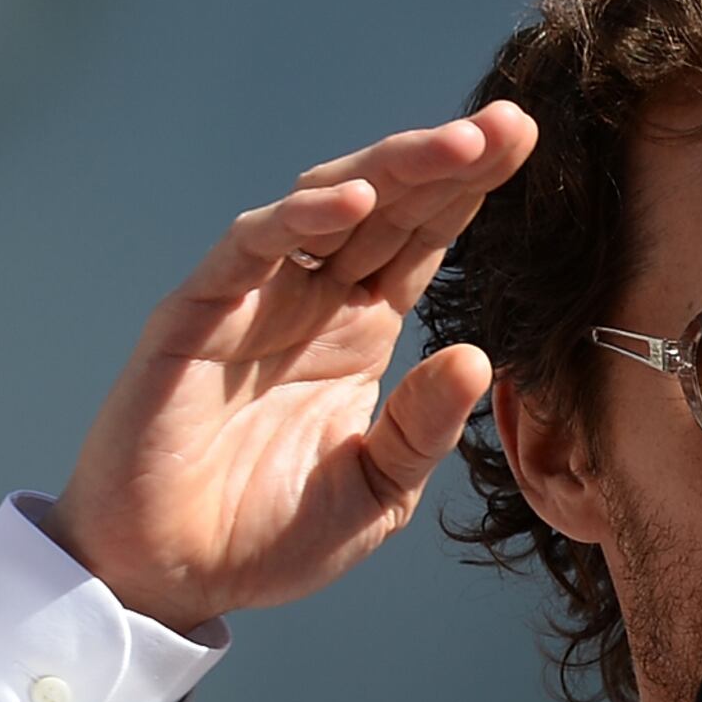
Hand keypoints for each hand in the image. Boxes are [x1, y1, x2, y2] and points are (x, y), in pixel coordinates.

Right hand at [40, 104, 539, 632]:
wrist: (174, 577)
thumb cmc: (270, 534)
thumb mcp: (376, 490)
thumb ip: (422, 428)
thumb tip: (476, 356)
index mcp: (359, 330)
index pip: (422, 241)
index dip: (469, 192)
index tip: (527, 146)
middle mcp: (311, 301)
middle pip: (386, 207)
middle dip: (446, 161)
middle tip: (510, 125)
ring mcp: (254, 300)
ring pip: (324, 205)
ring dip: (390, 171)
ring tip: (457, 146)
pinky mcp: (197, 313)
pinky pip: (250, 249)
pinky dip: (299, 219)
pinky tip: (353, 202)